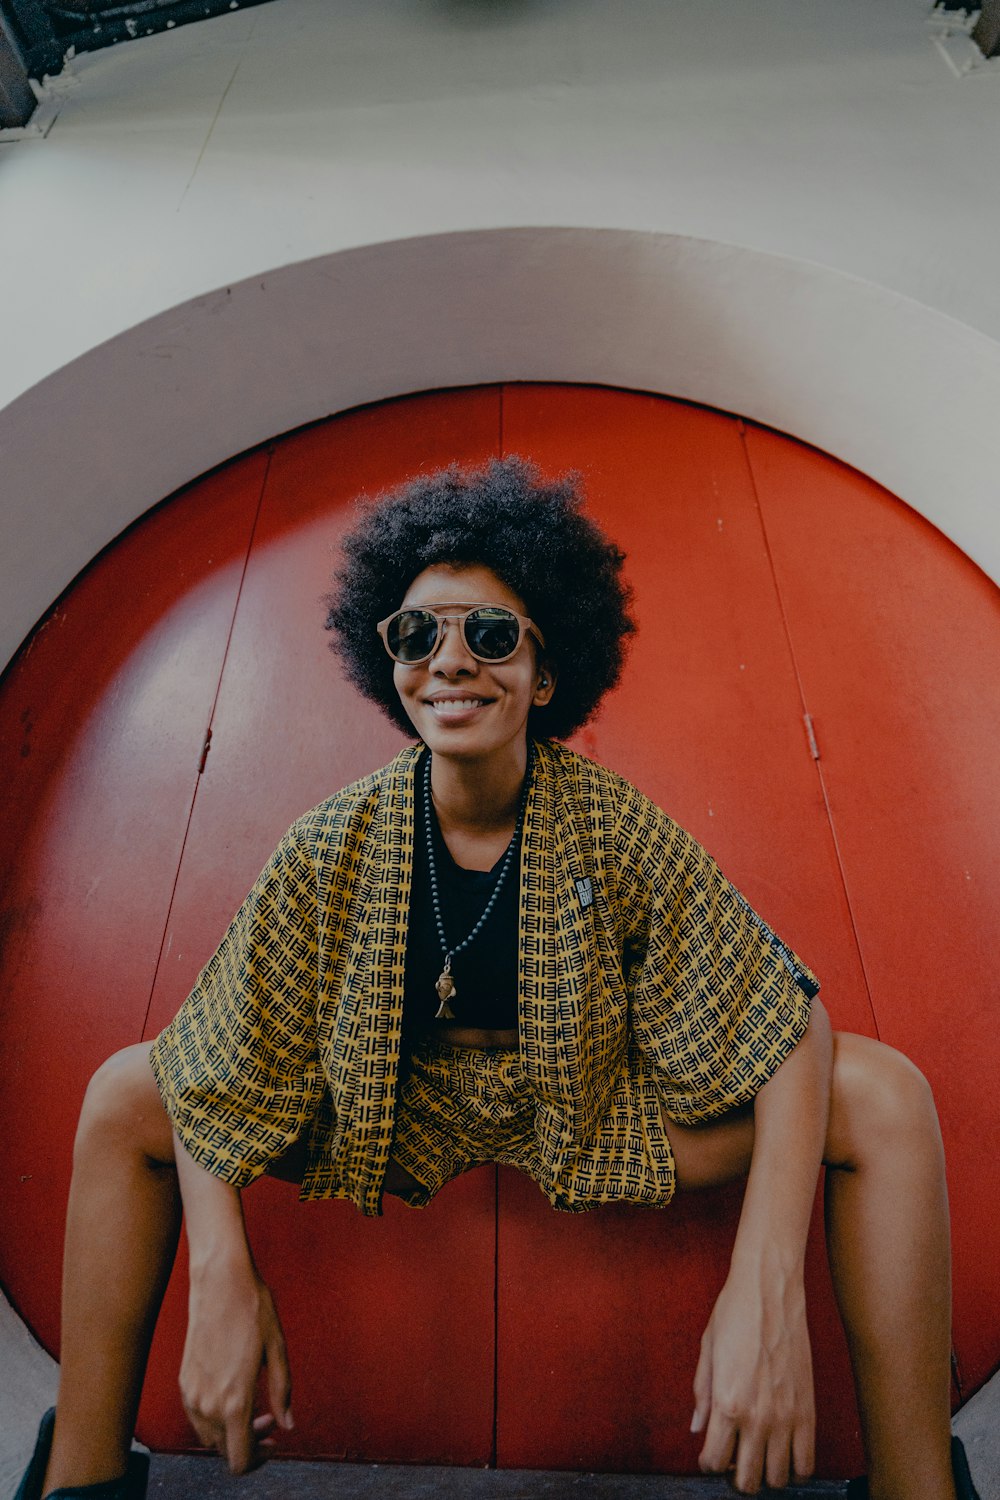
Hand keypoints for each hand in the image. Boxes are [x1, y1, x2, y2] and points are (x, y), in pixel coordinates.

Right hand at [180, 1262, 293, 1472]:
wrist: (219, 1282)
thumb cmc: (252, 1309)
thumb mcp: (278, 1350)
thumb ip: (282, 1392)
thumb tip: (288, 1424)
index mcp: (235, 1401)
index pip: (240, 1460)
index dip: (259, 1460)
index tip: (273, 1442)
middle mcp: (208, 1405)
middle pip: (225, 1452)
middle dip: (249, 1443)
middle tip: (271, 1420)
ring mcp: (192, 1394)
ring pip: (210, 1437)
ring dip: (231, 1432)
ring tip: (255, 1406)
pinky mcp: (184, 1382)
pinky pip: (198, 1417)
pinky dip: (216, 1418)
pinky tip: (233, 1394)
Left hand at [691, 1261, 814, 1493]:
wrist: (771, 1289)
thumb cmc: (735, 1312)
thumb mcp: (707, 1350)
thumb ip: (701, 1394)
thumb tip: (697, 1427)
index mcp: (727, 1404)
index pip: (714, 1462)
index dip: (708, 1462)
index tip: (710, 1455)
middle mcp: (757, 1418)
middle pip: (747, 1482)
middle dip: (736, 1476)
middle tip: (734, 1458)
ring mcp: (786, 1418)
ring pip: (778, 1480)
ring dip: (766, 1472)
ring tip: (760, 1454)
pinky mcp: (809, 1411)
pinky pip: (807, 1463)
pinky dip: (795, 1467)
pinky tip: (785, 1453)